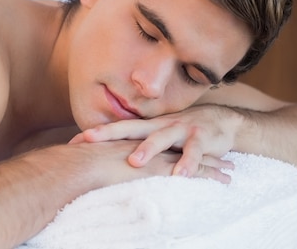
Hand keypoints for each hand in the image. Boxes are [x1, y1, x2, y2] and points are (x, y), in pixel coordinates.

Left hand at [70, 104, 239, 180]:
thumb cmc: (183, 132)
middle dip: (110, 133)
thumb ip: (139, 143)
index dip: (97, 133)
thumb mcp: (160, 135)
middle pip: (132, 128)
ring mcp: (181, 129)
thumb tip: (110, 157)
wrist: (223, 121)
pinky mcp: (202, 138)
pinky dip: (188, 163)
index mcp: (148, 126)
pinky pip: (194, 152)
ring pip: (162, 138)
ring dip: (148, 149)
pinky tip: (181, 175)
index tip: (74, 140)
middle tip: (90, 139)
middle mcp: (161, 125)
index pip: (118, 128)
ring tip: (134, 162)